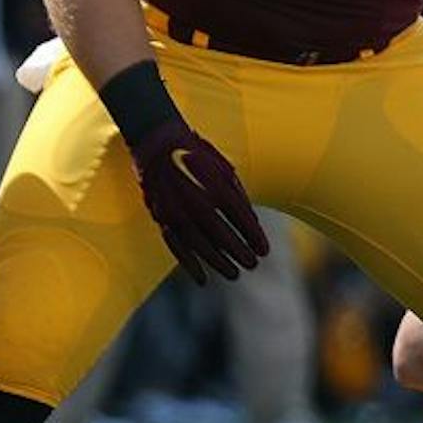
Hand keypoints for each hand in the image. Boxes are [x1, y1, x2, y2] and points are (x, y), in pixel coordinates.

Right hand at [128, 118, 268, 284]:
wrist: (158, 143)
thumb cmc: (198, 154)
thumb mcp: (224, 169)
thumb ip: (238, 196)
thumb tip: (253, 223)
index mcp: (217, 188)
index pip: (242, 221)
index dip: (255, 238)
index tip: (265, 251)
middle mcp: (198, 204)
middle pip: (224, 237)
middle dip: (240, 253)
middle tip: (253, 265)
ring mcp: (178, 213)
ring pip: (201, 247)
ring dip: (219, 263)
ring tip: (234, 274)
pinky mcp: (162, 219)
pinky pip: (177, 248)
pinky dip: (190, 265)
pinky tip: (203, 279)